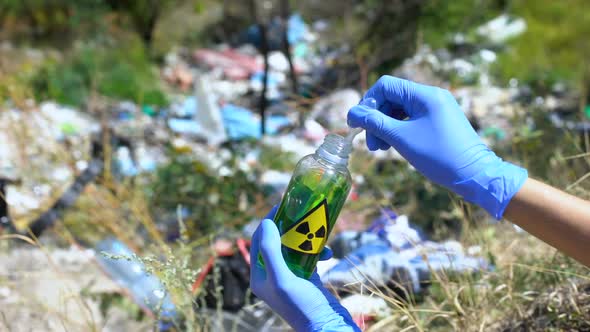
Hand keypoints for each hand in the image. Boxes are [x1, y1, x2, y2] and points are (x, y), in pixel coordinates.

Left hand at [250, 207, 358, 331]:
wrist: (327, 325)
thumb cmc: (301, 306)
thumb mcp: (282, 279)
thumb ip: (271, 251)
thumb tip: (266, 223)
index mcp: (259, 275)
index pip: (259, 240)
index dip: (268, 221)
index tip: (281, 205)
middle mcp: (271, 275)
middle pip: (277, 240)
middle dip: (289, 227)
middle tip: (300, 213)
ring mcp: (289, 275)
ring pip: (294, 246)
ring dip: (306, 238)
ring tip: (317, 233)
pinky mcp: (306, 277)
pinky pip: (308, 256)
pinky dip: (317, 250)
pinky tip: (327, 252)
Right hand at [347, 76, 526, 218]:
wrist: (475, 175)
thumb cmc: (439, 156)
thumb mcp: (401, 138)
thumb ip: (375, 123)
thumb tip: (352, 113)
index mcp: (424, 95)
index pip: (385, 86)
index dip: (368, 103)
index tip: (358, 125)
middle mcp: (432, 96)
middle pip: (392, 98)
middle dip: (377, 119)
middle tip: (371, 145)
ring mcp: (437, 108)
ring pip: (400, 110)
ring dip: (386, 126)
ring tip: (381, 149)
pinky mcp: (440, 121)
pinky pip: (412, 118)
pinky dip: (399, 130)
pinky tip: (394, 146)